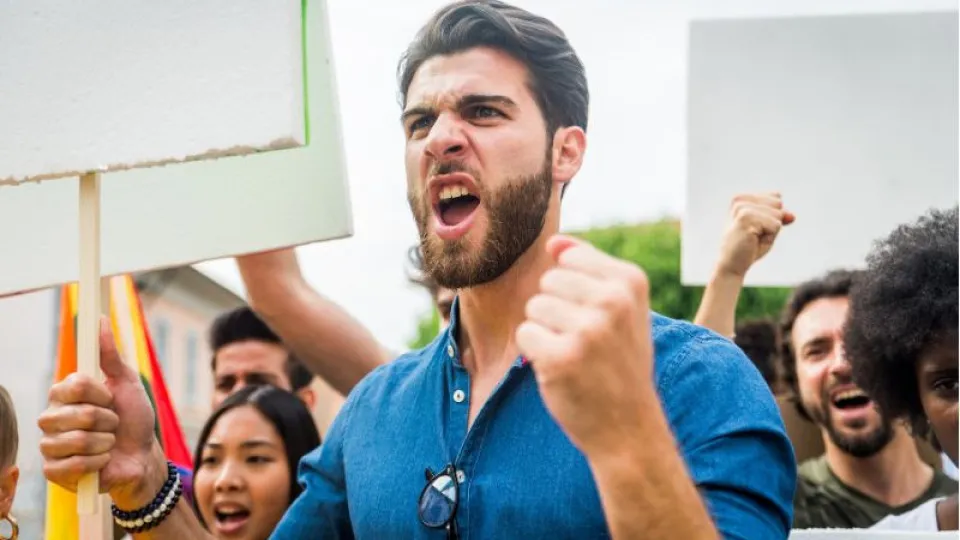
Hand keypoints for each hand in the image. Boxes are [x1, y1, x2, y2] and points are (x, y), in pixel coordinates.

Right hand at [38, 319, 162, 507]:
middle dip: (107, 420)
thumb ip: (111, 354)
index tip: (111, 398)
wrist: (141, 456)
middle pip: (76, 413)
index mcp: (65, 394)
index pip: (74, 384)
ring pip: (75, 440)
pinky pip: (70, 465)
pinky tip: (102, 461)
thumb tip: (100, 320)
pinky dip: (96, 462)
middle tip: (113, 424)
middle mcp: (52, 416)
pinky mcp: (53, 471)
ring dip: (105, 443)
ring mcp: (50, 444)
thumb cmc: (133, 419)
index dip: (100, 393)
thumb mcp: (127, 383)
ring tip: (109, 443)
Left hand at [516, 235, 654, 458]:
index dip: (571, 289)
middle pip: (548, 280)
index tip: (595, 317)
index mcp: (630, 281)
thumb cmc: (618, 362)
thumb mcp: (621, 309)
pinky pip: (525, 335)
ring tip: (573, 355)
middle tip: (585, 343)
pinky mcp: (561, 357)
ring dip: (545, 332)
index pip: (569, 256)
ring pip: (533, 307)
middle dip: (555, 311)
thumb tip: (551, 241)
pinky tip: (561, 370)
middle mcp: (613, 301)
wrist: (629, 427)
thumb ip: (589, 269)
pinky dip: (535, 354)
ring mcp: (588, 329)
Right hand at [715, 193, 794, 277]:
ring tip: (754, 239)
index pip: (776, 198)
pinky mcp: (746, 218)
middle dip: (772, 222)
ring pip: (778, 214)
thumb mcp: (768, 228)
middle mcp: (740, 200)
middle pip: (778, 204)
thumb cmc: (749, 247)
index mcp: (742, 198)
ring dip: (770, 231)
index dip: (772, 217)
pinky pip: (775, 225)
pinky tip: (753, 241)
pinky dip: (769, 237)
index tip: (755, 229)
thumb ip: (780, 217)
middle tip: (755, 235)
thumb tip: (792, 215)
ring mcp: (742, 208)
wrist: (732, 266)